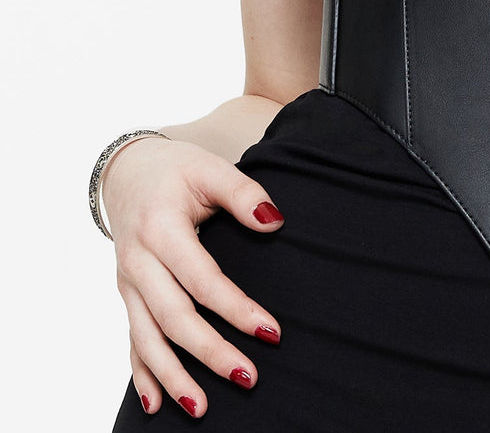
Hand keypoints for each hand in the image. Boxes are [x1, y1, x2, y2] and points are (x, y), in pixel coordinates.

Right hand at [103, 134, 285, 417]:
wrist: (127, 171)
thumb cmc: (175, 170)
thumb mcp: (209, 168)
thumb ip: (243, 193)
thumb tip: (274, 221)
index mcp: (161, 229)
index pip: (202, 279)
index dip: (236, 308)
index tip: (271, 332)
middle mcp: (139, 262)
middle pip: (174, 318)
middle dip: (209, 352)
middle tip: (248, 377)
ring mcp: (128, 283)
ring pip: (147, 339)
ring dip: (173, 377)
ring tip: (202, 409)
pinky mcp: (126, 296)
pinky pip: (131, 342)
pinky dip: (142, 375)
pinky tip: (156, 406)